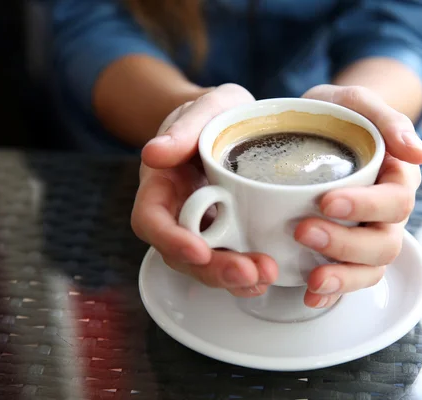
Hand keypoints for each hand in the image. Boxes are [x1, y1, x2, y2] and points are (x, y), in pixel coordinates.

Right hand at [131, 84, 278, 296]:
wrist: (235, 121)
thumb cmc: (215, 112)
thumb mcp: (205, 108)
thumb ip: (183, 129)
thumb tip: (154, 154)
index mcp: (161, 184)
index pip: (151, 221)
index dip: (171, 240)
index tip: (199, 250)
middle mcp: (178, 212)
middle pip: (182, 254)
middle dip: (214, 270)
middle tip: (249, 273)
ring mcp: (204, 225)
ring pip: (207, 264)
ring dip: (234, 278)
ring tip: (266, 275)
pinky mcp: (229, 231)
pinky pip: (231, 257)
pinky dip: (248, 272)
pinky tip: (269, 275)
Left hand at [297, 84, 421, 307]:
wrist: (313, 127)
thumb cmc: (336, 115)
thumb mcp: (353, 101)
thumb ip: (384, 117)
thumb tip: (416, 152)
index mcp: (396, 177)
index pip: (395, 201)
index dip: (366, 207)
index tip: (327, 201)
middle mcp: (387, 213)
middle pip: (385, 242)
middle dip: (346, 243)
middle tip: (304, 230)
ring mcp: (369, 234)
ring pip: (371, 268)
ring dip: (343, 275)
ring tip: (312, 278)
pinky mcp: (346, 251)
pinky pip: (349, 279)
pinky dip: (332, 291)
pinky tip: (310, 293)